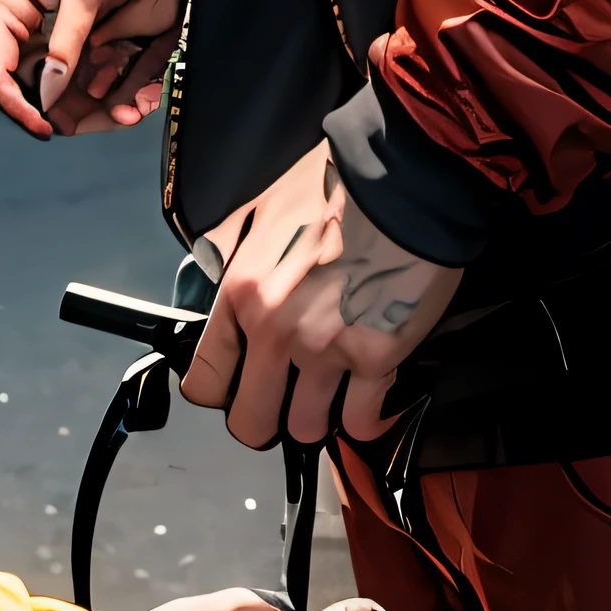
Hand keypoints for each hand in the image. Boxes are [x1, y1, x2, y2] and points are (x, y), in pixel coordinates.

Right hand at [0, 0, 178, 138]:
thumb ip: (67, 36)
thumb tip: (51, 87)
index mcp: (10, 10)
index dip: (15, 102)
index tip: (44, 123)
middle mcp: (31, 35)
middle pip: (32, 93)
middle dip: (63, 114)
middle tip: (95, 124)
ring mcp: (62, 48)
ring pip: (67, 99)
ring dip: (95, 114)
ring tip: (125, 112)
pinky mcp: (93, 55)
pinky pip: (97, 90)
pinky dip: (116, 101)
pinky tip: (135, 103)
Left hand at [185, 143, 464, 452]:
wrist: (404, 180)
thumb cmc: (335, 187)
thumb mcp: (258, 209)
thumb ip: (229, 249)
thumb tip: (211, 271)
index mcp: (243, 293)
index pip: (205, 381)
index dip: (222, 393)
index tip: (237, 388)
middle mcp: (277, 329)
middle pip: (251, 424)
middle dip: (265, 420)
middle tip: (282, 403)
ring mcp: (328, 348)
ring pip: (307, 429)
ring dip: (317, 418)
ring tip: (329, 396)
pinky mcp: (378, 356)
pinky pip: (363, 422)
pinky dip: (366, 419)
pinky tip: (368, 401)